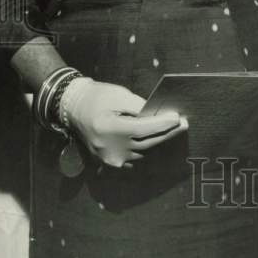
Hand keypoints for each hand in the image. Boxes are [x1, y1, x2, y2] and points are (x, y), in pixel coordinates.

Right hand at [62, 79, 186, 168]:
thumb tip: (159, 114)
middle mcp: (110, 148)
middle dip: (167, 133)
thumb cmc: (97, 97)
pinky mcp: (110, 162)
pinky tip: (158, 138)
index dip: (162, 124)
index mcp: (109, 129)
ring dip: (159, 141)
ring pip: (143, 152)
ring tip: (174, 130)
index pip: (143, 130)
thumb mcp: (118, 95)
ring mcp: (109, 159)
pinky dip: (147, 148)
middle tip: (183, 124)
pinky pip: (135, 157)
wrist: (74, 108)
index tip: (178, 118)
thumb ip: (139, 106)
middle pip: (146, 143)